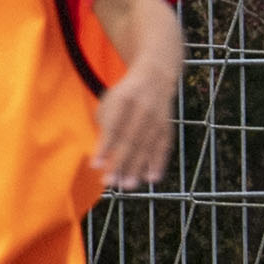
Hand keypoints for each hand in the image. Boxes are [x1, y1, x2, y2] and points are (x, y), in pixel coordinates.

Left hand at [90, 59, 176, 190]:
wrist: (154, 77)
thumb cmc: (123, 97)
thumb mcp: (109, 104)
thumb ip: (104, 127)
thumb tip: (101, 157)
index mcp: (124, 100)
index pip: (113, 127)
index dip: (104, 147)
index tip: (95, 166)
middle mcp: (143, 109)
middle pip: (131, 140)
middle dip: (120, 163)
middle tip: (110, 182)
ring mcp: (158, 118)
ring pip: (147, 146)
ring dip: (138, 168)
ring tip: (128, 186)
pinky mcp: (168, 126)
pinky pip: (164, 147)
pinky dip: (158, 163)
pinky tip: (152, 178)